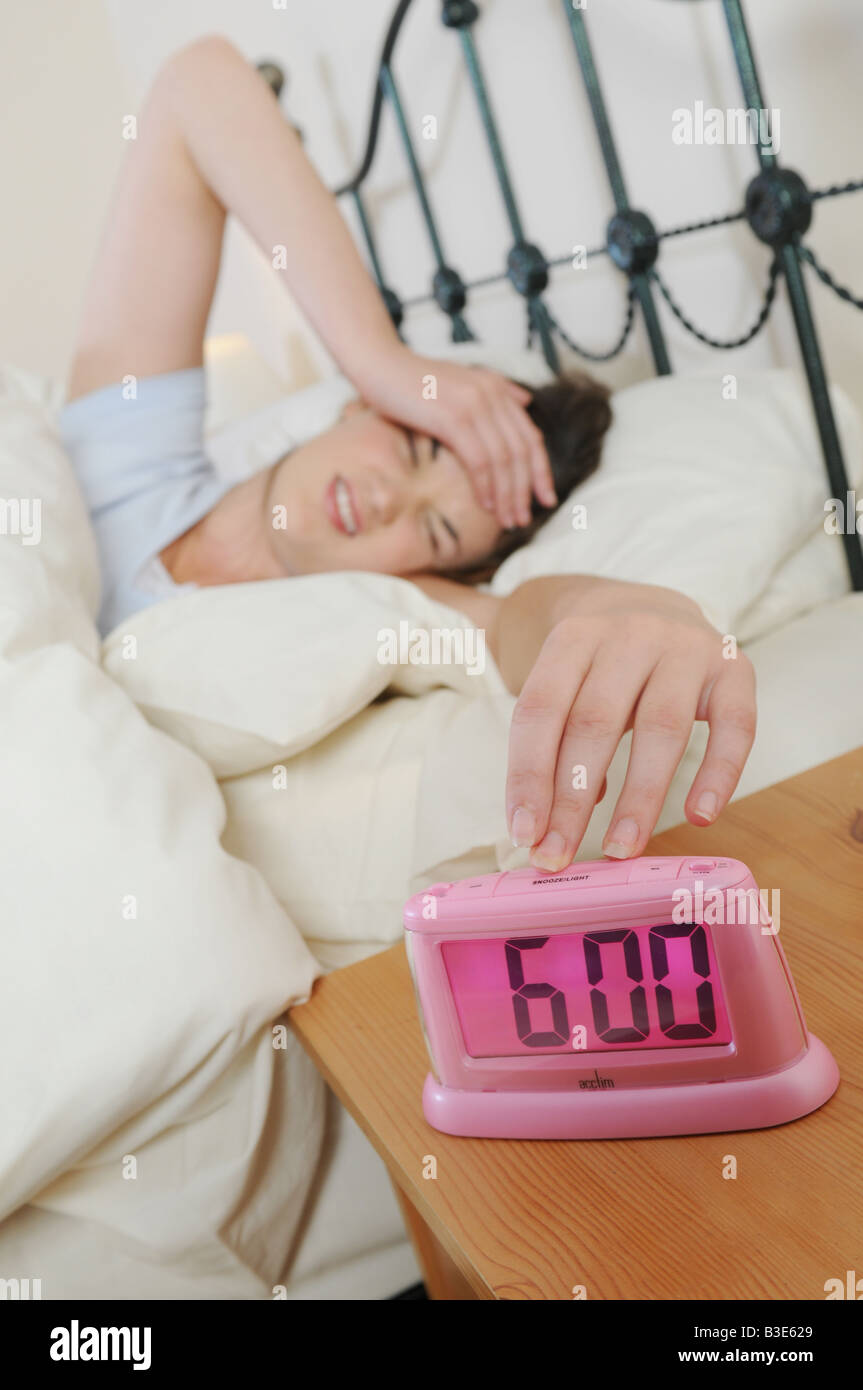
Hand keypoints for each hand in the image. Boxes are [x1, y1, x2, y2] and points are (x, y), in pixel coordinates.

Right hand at [357, 345, 555, 526]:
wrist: (377, 364)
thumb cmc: (412, 380)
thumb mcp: (461, 382)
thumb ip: (495, 390)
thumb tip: (526, 401)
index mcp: (497, 388)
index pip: (531, 437)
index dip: (542, 472)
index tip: (547, 500)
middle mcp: (491, 394)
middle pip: (522, 452)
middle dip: (525, 491)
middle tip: (522, 519)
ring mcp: (474, 404)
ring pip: (503, 460)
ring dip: (507, 495)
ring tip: (506, 519)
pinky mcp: (453, 417)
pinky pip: (479, 460)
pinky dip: (485, 486)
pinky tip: (485, 505)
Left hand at [505, 581, 756, 867]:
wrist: (655, 606)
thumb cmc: (600, 665)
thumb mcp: (564, 683)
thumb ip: (553, 742)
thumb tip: (552, 820)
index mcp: (574, 635)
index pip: (540, 709)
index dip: (528, 774)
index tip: (524, 833)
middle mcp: (630, 634)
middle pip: (595, 721)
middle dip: (572, 799)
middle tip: (559, 856)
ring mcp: (686, 648)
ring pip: (662, 727)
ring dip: (639, 797)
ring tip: (621, 849)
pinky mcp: (735, 668)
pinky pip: (735, 726)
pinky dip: (719, 774)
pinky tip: (700, 816)